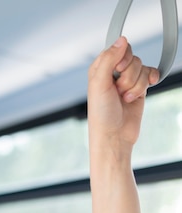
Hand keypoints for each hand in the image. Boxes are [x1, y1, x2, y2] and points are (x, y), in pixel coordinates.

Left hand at [87, 36, 158, 150]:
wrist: (114, 135)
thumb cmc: (101, 114)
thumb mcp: (99, 84)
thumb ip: (109, 59)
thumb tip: (122, 39)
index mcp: (99, 68)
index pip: (117, 49)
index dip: (121, 60)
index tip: (116, 73)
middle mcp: (113, 72)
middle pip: (132, 58)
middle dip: (128, 76)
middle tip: (118, 91)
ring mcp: (127, 80)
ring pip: (142, 68)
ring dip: (136, 85)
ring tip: (124, 98)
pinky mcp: (139, 87)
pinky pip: (151, 73)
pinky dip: (150, 81)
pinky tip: (146, 88)